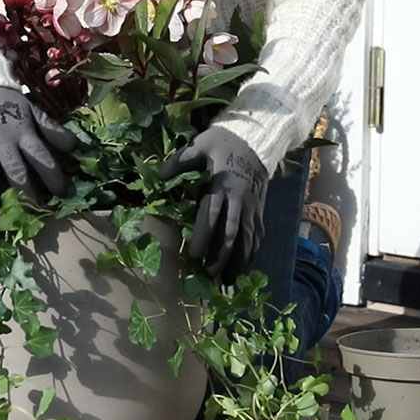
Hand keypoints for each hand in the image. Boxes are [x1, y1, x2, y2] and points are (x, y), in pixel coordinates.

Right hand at [0, 87, 76, 218]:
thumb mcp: (34, 113)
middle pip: (16, 173)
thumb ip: (52, 130)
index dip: (53, 177)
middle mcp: (2, 145)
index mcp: (23, 134)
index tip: (62, 193)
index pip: (42, 158)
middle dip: (26, 194)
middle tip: (32, 211)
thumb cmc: (10, 106)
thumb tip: (74, 147)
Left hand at [159, 126, 268, 281]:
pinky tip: (244, 266)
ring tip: (228, 281)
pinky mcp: (260, 209)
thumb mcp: (200, 145)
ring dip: (239, 261)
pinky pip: (258, 234)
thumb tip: (158, 176)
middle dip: (222, 257)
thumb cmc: (224, 142)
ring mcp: (252, 206)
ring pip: (248, 239)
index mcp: (222, 185)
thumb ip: (180, 161)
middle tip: (210, 276)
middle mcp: (239, 200)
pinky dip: (252, 252)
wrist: (258, 138)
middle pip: (232, 233)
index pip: (212, 215)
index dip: (204, 237)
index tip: (194, 255)